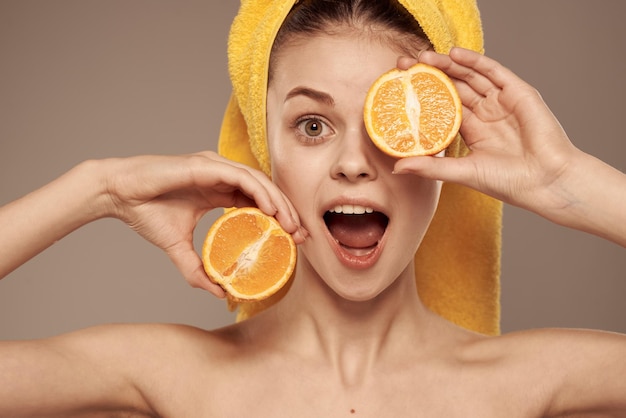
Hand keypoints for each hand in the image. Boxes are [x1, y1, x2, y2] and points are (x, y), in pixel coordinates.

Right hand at [104, 151, 305, 295]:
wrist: (119, 194)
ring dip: (279, 203)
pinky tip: (271, 209)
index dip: (278, 219)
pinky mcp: (207, 164)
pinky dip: (260, 191)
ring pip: (259, 182)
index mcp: (219, 191)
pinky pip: (242, 176)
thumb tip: (218, 294)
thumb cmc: (146, 212)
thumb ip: (197, 270)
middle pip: (264, 192)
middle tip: (301, 236)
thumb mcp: (178, 248)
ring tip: (291, 225)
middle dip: (286, 213)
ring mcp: (215, 168)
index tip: (294, 240)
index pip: (258, 203)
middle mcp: (221, 177)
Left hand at [394, 48, 579, 216]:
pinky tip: (454, 54)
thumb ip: (431, 167)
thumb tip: (397, 168)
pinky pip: (494, 72)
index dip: (422, 96)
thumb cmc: (509, 182)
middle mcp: (486, 114)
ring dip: (448, 65)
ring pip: (470, 77)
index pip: (443, 106)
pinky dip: (475, 61)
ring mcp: (502, 102)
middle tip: (404, 65)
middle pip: (453, 87)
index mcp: (473, 131)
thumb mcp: (462, 172)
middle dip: (429, 75)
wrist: (547, 182)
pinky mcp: (519, 93)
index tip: (400, 88)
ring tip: (424, 57)